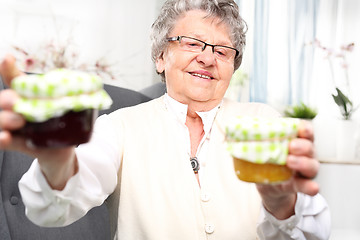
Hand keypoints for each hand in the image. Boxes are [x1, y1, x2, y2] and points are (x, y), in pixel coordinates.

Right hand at [0, 55, 76, 189]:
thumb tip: (88, 83)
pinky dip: (2, 139)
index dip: (9, 70)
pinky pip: (2, 142)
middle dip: (7, 99)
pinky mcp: (15, 143)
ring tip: (18, 121)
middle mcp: (15, 109)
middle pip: (2, 100)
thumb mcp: (66, 108)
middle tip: (18, 102)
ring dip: (4, 119)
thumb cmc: (61, 124)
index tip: (9, 60)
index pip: (13, 80)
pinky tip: (7, 137)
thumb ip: (71, 96)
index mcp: (27, 96)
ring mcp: (12, 127)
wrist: (62, 150)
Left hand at [256, 120, 319, 218]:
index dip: (305, 128)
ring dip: (304, 162)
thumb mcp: (258, 149)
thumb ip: (249, 139)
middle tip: (291, 146)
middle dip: (302, 145)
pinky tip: (312, 187)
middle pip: (309, 147)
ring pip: (312, 165)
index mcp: (293, 141)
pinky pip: (307, 185)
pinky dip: (310, 187)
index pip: (305, 131)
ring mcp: (303, 171)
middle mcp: (303, 154)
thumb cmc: (265, 161)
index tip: (301, 129)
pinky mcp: (298, 185)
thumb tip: (230, 133)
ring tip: (290, 161)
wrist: (267, 186)